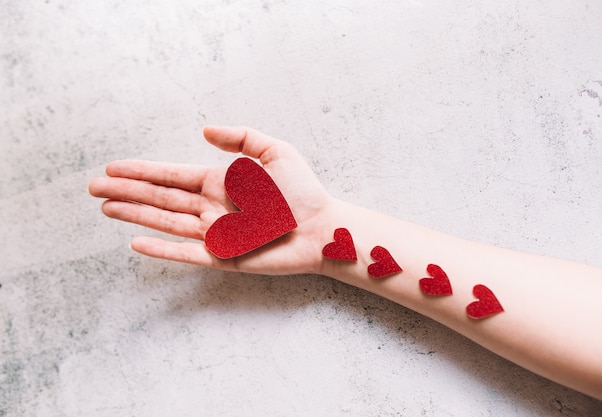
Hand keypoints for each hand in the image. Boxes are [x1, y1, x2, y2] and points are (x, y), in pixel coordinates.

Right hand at [89, 126, 334, 274]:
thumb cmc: (304, 191)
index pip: (173, 176)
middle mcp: (213, 207)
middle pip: (161, 198)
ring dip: (135, 215)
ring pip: (166, 223)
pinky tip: (135, 243)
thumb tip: (204, 131)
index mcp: (221, 182)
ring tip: (105, 207)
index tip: (113, 167)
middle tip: (93, 187)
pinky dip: (160, 249)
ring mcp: (216, 234)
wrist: (322, 228)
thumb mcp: (275, 152)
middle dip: (127, 191)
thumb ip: (241, 138)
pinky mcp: (223, 258)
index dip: (142, 171)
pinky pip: (185, 253)